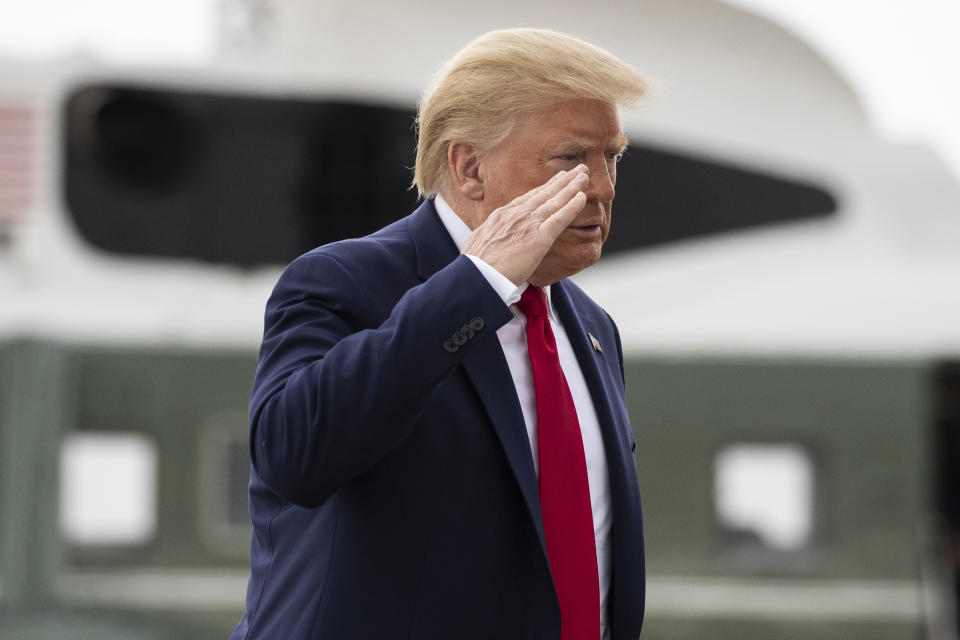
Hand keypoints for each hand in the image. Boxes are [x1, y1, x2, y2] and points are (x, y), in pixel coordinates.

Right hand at [461, 165, 588, 285]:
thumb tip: (488, 242)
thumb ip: (489, 238)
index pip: (527, 199)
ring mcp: (528, 224)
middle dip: (561, 180)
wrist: (476, 275)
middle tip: (576, 170)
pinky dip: (572, 206)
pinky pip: (560, 218)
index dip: (543, 188)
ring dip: (572, 187)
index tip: (555, 180)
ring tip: (584, 176)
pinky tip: (583, 197)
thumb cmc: (474, 267)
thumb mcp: (477, 243)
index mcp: (501, 216)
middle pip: (543, 193)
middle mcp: (516, 214)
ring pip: (554, 201)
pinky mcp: (538, 238)